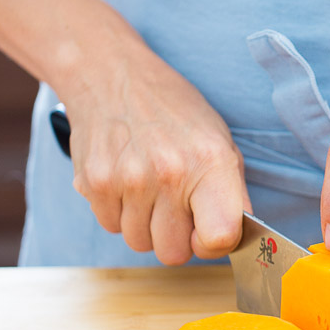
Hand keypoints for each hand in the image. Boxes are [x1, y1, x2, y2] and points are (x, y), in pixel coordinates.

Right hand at [63, 43, 250, 263]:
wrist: (113, 75)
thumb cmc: (173, 110)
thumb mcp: (219, 141)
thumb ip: (231, 194)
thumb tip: (235, 240)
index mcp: (210, 162)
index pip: (220, 238)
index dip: (214, 244)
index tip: (207, 230)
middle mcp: (169, 173)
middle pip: (174, 254)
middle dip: (175, 236)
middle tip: (173, 202)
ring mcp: (128, 180)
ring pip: (140, 243)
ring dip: (145, 224)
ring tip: (148, 185)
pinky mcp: (94, 183)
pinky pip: (111, 227)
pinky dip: (119, 212)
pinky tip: (125, 180)